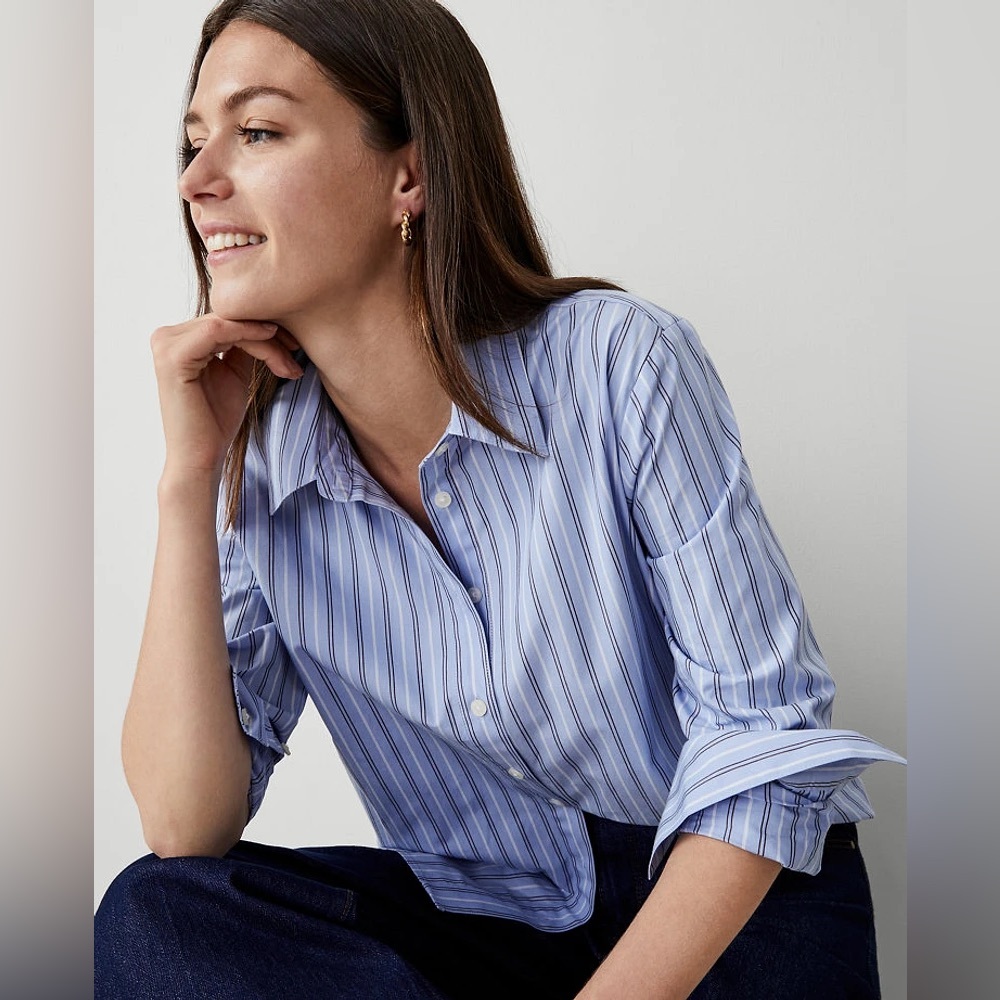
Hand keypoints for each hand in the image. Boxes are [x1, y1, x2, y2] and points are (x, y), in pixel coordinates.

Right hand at [150, 313, 302, 475]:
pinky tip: (274, 347)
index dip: (262, 325)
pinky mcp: (172, 356)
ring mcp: (165, 344)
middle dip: (268, 332)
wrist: (202, 457)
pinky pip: (218, 331)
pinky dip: (250, 336)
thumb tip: (268, 320)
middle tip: (297, 350)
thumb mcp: (235, 373)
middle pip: (228, 318)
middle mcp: (166, 336)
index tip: (294, 342)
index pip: (226, 319)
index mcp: (178, 339)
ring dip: (265, 340)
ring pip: (228, 323)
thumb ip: (242, 345)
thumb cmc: (217, 421)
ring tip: (289, 363)